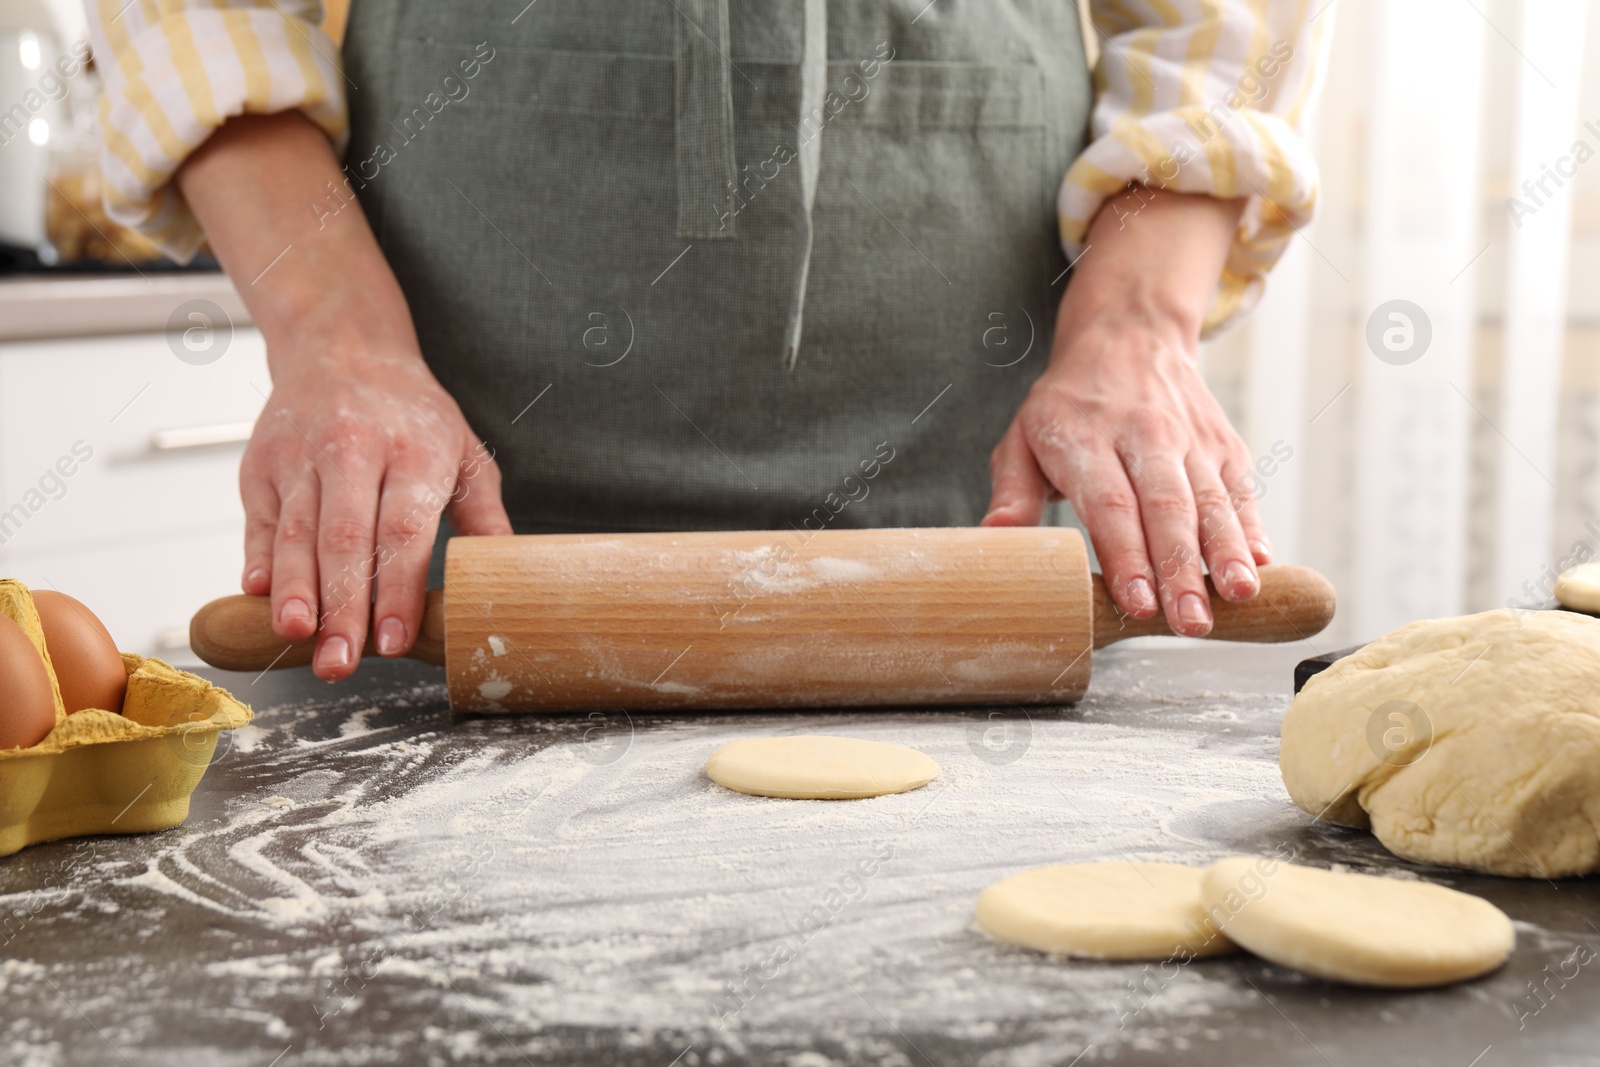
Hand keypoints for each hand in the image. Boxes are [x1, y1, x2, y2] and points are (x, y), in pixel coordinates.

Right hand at [177, 112, 511, 678]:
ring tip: (299, 638)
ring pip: (295, 533)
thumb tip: (506, 573)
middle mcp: (353, 450)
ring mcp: (301, 457)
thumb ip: (484, 516)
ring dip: (296, 592)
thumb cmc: (412, 413)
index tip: (396, 638)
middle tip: (341, 663)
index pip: (403, 529)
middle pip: (345, 539)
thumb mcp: (465, 453)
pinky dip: (259, 561)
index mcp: (413, 451)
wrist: (343, 347)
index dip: (398, 588)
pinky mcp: (261, 465)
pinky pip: (258, 521)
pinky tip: (263, 598)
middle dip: (342, 607)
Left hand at [983, 188, 1266, 636]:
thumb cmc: (1068, 404)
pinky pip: (1240, 490)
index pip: (1110, 504)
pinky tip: (1261, 563)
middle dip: (1180, 570)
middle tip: (1189, 622)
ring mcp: (1191, 441)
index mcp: (1087, 438)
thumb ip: (1013, 490)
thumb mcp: (1023, 436)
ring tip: (1238, 596)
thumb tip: (996, 535)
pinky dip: (1252, 526)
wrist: (1130, 334)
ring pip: (1211, 501)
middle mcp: (1145, 436)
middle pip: (1166, 509)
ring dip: (1227, 553)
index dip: (1125, 555)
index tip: (1135, 601)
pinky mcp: (1224, 446)